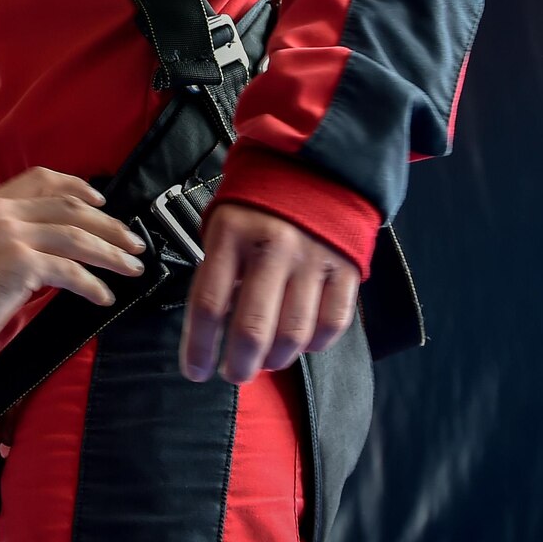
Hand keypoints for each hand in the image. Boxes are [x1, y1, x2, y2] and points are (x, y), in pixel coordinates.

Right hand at [0, 168, 145, 361]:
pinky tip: (103, 296)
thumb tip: (51, 248)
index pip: (42, 178)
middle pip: (70, 208)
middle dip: (108, 225)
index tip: (101, 200)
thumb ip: (9, 240)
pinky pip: (70, 271)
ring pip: (77, 237)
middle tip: (132, 241)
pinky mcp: (19, 264)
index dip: (77, 187)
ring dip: (111, 253)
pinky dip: (92, 285)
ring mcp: (10, 236)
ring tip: (130, 267)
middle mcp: (0, 213)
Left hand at [179, 203, 359, 383]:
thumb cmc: (259, 205)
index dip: (199, 348)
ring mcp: (313, 260)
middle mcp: (273, 249)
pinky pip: (332, 324)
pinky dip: (315, 344)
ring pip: (293, 334)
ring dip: (276, 360)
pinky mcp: (347, 269)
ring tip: (265, 361)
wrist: (317, 167)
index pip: (208, 304)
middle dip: (239, 366)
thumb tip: (214, 329)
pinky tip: (301, 343)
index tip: (196, 372)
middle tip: (233, 374)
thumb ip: (218, 271)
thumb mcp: (223, 224)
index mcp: (232, 235)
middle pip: (253, 329)